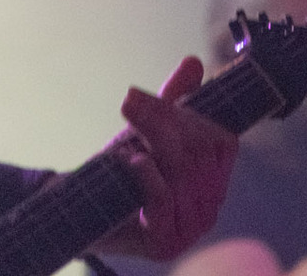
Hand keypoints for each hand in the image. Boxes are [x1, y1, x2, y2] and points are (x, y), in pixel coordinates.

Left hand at [97, 56, 237, 260]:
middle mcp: (210, 207)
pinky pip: (164, 199)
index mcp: (214, 179)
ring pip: (182, 171)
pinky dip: (145, 174)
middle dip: (164, 122)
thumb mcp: (147, 131)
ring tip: (127, 129)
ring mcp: (191, 229)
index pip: (222, 141)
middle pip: (199, 152)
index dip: (190, 116)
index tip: (151, 100)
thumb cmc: (122, 175)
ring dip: (152, 142)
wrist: (83, 214)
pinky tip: (128, 161)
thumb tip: (193, 63)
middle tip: (132, 103)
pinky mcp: (165, 243)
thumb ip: (173, 100)